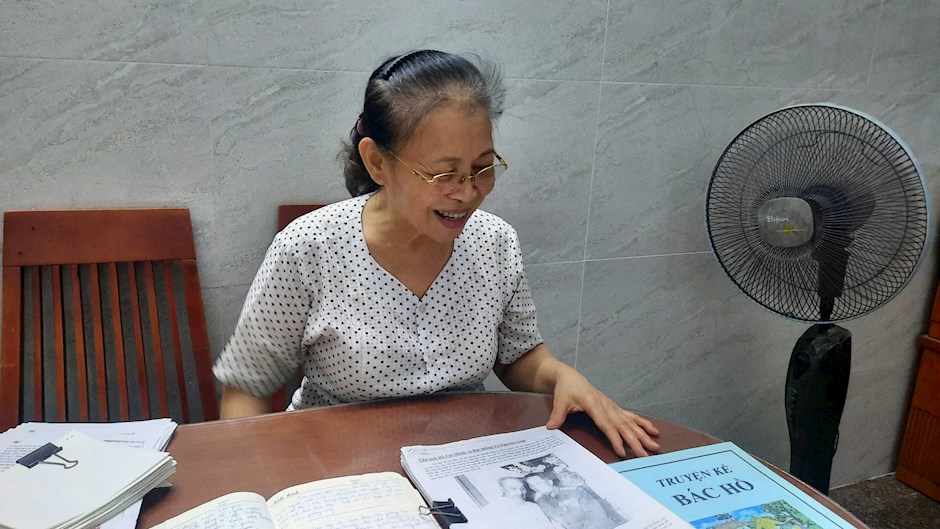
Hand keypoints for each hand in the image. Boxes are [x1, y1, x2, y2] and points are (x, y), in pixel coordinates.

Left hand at [546, 368, 660, 457]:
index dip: (614, 438)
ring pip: (630, 423)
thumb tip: (551, 427)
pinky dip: (643, 424)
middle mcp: (607, 406)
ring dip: (644, 435)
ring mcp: (613, 407)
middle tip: (645, 454)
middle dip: (635, 441)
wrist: (571, 377)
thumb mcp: (560, 400)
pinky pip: (631, 417)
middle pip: (623, 426)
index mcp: (594, 404)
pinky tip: (654, 431)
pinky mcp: (615, 408)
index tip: (622, 451)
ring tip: (656, 445)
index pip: (606, 424)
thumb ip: (557, 414)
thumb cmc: (566, 389)